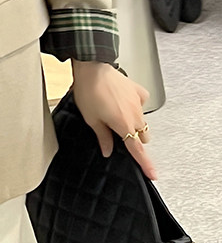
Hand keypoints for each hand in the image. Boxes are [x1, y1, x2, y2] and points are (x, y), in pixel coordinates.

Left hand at [71, 61, 156, 179]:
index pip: (137, 150)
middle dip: (133, 138)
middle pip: (141, 136)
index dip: (145, 164)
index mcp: (123, 125)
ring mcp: (138, 102)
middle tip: (118, 134)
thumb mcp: (91, 119)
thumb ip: (103, 137)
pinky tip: (123, 101)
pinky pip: (141, 102)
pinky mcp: (137, 90)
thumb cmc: (89, 91)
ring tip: (116, 115)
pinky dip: (135, 105)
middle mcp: (135, 115)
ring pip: (142, 121)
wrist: (92, 67)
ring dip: (134, 123)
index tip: (152, 174)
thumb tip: (107, 150)